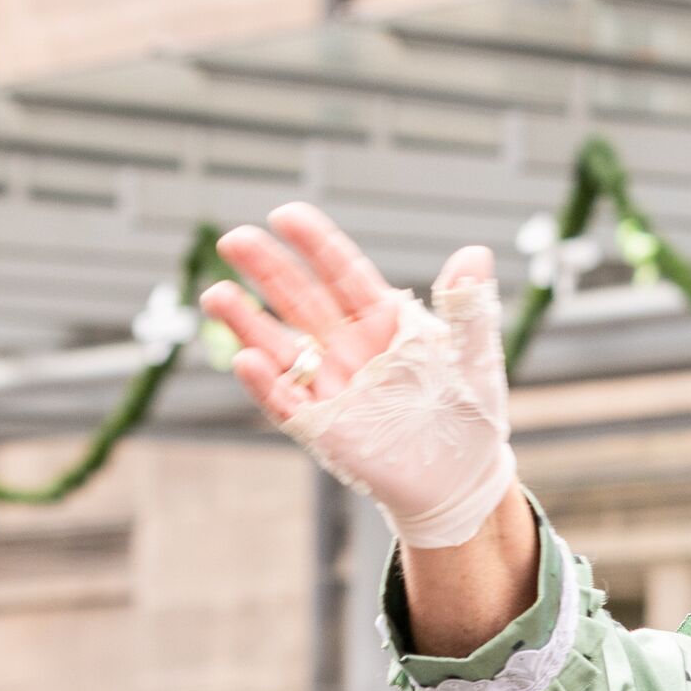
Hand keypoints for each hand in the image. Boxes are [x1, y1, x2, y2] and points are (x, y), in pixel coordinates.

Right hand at [206, 207, 517, 548]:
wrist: (461, 476)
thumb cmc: (468, 409)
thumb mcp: (473, 355)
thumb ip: (467, 307)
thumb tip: (474, 252)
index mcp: (381, 317)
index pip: (341, 271)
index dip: (314, 243)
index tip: (285, 214)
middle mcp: (345, 344)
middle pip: (298, 298)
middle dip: (266, 268)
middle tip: (234, 240)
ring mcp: (328, 384)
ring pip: (279, 345)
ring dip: (246, 321)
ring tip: (215, 294)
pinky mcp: (318, 425)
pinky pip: (285, 401)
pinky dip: (265, 384)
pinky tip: (247, 360)